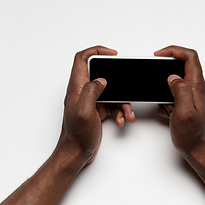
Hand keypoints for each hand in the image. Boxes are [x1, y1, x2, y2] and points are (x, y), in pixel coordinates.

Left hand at [59, 46, 135, 164]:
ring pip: (111, 92)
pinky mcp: (97, 109)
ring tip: (127, 113)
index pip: (81, 59)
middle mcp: (83, 91)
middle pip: (101, 74)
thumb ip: (91, 90)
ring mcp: (91, 100)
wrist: (76, 153)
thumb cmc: (77, 135)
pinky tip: (122, 119)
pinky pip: (113, 104)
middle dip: (117, 80)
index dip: (95, 50)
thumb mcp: (84, 111)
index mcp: (76, 87)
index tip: (111, 53)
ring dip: (122, 102)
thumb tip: (101, 79)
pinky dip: (120, 111)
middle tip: (125, 82)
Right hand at [154, 46, 204, 155]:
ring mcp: (194, 95)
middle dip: (166, 73)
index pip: (190, 56)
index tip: (159, 55)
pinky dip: (168, 100)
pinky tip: (169, 113)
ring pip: (177, 82)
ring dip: (166, 91)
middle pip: (183, 66)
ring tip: (167, 107)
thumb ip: (180, 90)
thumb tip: (173, 77)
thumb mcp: (184, 112)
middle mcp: (198, 88)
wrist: (199, 150)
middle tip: (158, 83)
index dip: (174, 50)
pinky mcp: (189, 103)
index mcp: (197, 86)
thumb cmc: (193, 135)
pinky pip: (176, 94)